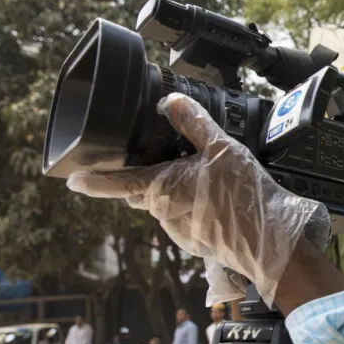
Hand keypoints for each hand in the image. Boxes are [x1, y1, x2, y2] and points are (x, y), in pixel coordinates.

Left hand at [67, 93, 330, 306]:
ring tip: (206, 179)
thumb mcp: (223, 149)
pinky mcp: (196, 242)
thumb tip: (172, 101)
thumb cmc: (245, 196)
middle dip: (149, 178)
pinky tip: (218, 200)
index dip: (93, 180)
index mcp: (162, 188)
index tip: (74, 179)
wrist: (270, 240)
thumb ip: (195, 124)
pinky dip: (194, 208)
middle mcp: (163, 212)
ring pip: (166, 206)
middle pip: (143, 192)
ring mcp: (179, 231)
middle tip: (171, 161)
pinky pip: (185, 220)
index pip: (117, 183)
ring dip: (176, 192)